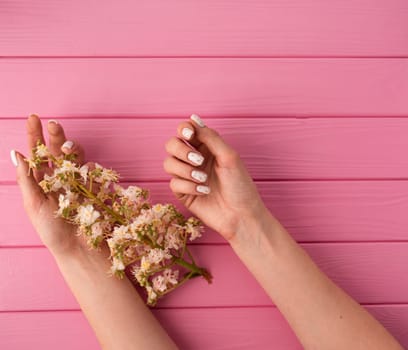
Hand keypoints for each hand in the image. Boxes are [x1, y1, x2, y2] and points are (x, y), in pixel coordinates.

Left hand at [11, 114, 86, 255]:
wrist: (79, 247)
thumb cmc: (52, 230)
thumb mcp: (33, 205)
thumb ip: (26, 179)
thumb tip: (15, 154)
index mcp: (42, 181)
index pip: (37, 153)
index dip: (34, 135)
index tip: (33, 117)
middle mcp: (60, 178)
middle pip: (57, 149)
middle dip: (56, 135)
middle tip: (54, 124)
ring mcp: (79, 181)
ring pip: (77, 156)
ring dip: (73, 148)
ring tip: (69, 149)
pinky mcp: (95, 187)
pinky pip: (93, 171)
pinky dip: (89, 169)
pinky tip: (85, 174)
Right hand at [163, 114, 268, 241]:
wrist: (241, 215)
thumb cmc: (240, 186)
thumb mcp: (229, 156)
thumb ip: (210, 137)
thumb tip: (193, 118)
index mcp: (207, 148)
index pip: (187, 131)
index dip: (183, 129)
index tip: (188, 134)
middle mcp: (195, 159)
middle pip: (172, 145)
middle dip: (181, 151)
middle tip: (198, 160)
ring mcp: (187, 176)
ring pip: (168, 163)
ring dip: (185, 170)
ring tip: (203, 179)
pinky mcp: (183, 193)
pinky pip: (173, 183)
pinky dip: (188, 186)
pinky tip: (204, 192)